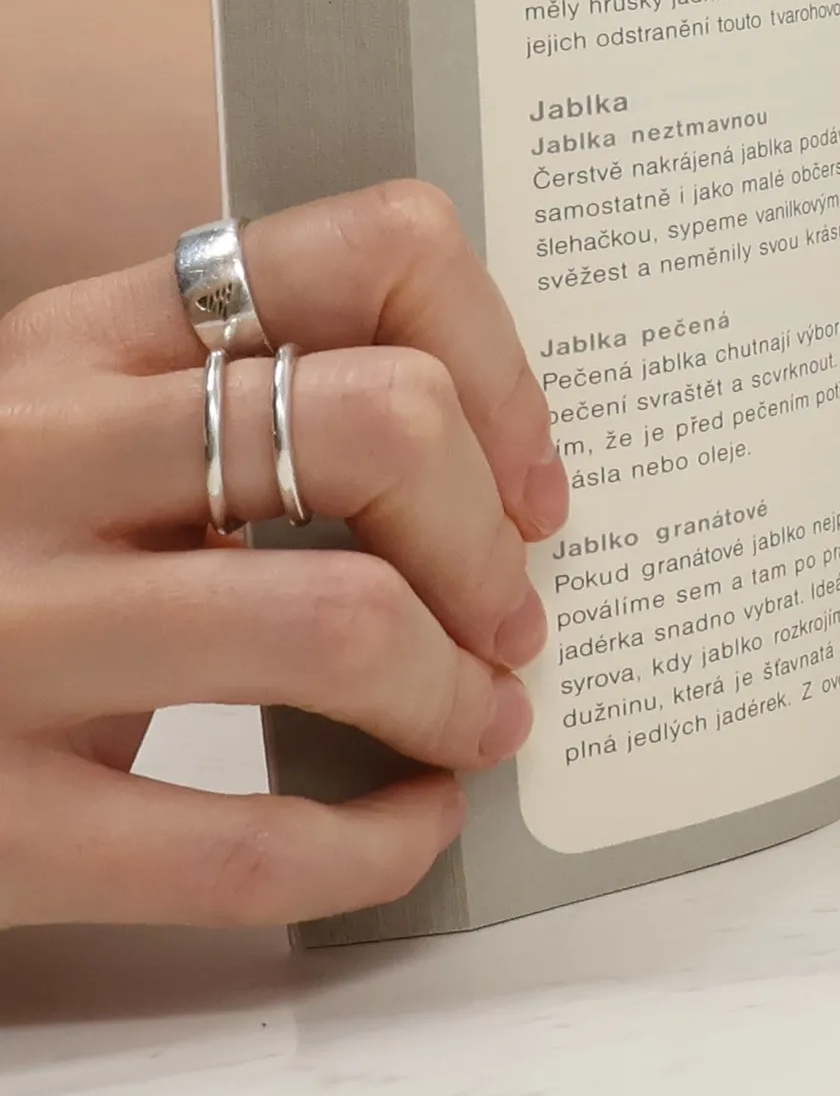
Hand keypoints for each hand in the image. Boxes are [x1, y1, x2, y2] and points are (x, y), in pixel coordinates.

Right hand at [0, 182, 568, 927]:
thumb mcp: (86, 425)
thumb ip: (249, 403)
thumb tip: (504, 479)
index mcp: (88, 335)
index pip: (370, 252)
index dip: (502, 367)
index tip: (531, 478)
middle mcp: (39, 452)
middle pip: (383, 424)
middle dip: (487, 537)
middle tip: (508, 610)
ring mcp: (6, 633)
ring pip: (338, 620)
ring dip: (456, 687)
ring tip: (478, 715)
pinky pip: (245, 841)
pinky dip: (380, 843)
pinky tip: (413, 826)